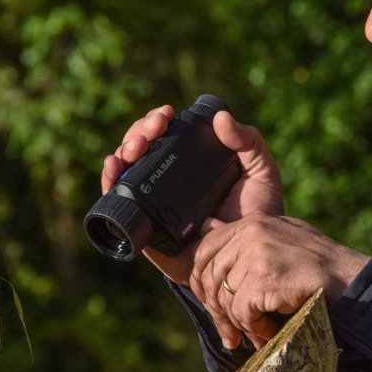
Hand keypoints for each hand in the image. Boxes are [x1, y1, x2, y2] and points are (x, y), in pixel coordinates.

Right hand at [100, 105, 283, 284]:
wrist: (249, 258)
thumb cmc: (258, 215)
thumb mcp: (261, 172)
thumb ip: (249, 142)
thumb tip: (222, 117)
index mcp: (194, 164)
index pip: (167, 135)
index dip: (159, 120)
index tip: (167, 114)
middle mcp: (170, 181)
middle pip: (143, 147)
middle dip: (141, 130)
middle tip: (155, 126)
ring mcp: (155, 203)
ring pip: (127, 168)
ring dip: (125, 148)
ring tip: (136, 145)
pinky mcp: (144, 228)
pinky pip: (118, 203)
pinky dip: (109, 182)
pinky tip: (114, 167)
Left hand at [189, 213, 369, 349]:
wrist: (349, 279)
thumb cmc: (319, 265)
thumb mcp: (280, 237)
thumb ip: (247, 238)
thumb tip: (206, 229)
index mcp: (253, 222)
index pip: (205, 248)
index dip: (203, 282)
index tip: (216, 304)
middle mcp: (251, 232)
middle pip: (210, 276)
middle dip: (218, 309)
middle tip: (232, 332)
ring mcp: (257, 253)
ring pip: (225, 296)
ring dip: (240, 321)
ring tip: (259, 330)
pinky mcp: (263, 277)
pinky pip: (241, 311)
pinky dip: (255, 327)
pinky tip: (270, 328)